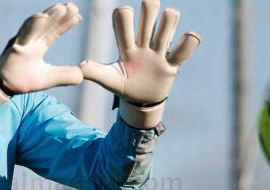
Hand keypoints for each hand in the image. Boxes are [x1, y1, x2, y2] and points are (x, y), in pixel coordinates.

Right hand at [0, 3, 82, 114]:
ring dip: (48, 16)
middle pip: (47, 25)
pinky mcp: (15, 47)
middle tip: (74, 7)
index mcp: (39, 46)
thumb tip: (82, 75)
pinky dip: (33, 25)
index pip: (54, 32)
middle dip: (60, 16)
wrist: (4, 88)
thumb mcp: (48, 79)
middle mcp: (31, 41)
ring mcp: (23, 42)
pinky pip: (24, 34)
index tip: (77, 16)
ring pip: (36, 25)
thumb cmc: (24, 80)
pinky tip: (42, 16)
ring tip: (61, 8)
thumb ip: (64, 76)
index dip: (65, 24)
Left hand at [80, 0, 199, 127]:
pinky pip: (184, 49)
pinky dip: (189, 42)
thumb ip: (95, 72)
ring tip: (162, 42)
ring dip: (169, 22)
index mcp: (127, 45)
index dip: (124, 15)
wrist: (141, 102)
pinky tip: (189, 38)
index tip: (123, 21)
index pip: (124, 18)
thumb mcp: (109, 80)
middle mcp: (144, 43)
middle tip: (147, 21)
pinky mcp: (172, 64)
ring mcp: (160, 52)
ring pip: (168, 22)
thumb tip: (80, 67)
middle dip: (149, 9)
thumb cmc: (124, 86)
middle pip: (149, 11)